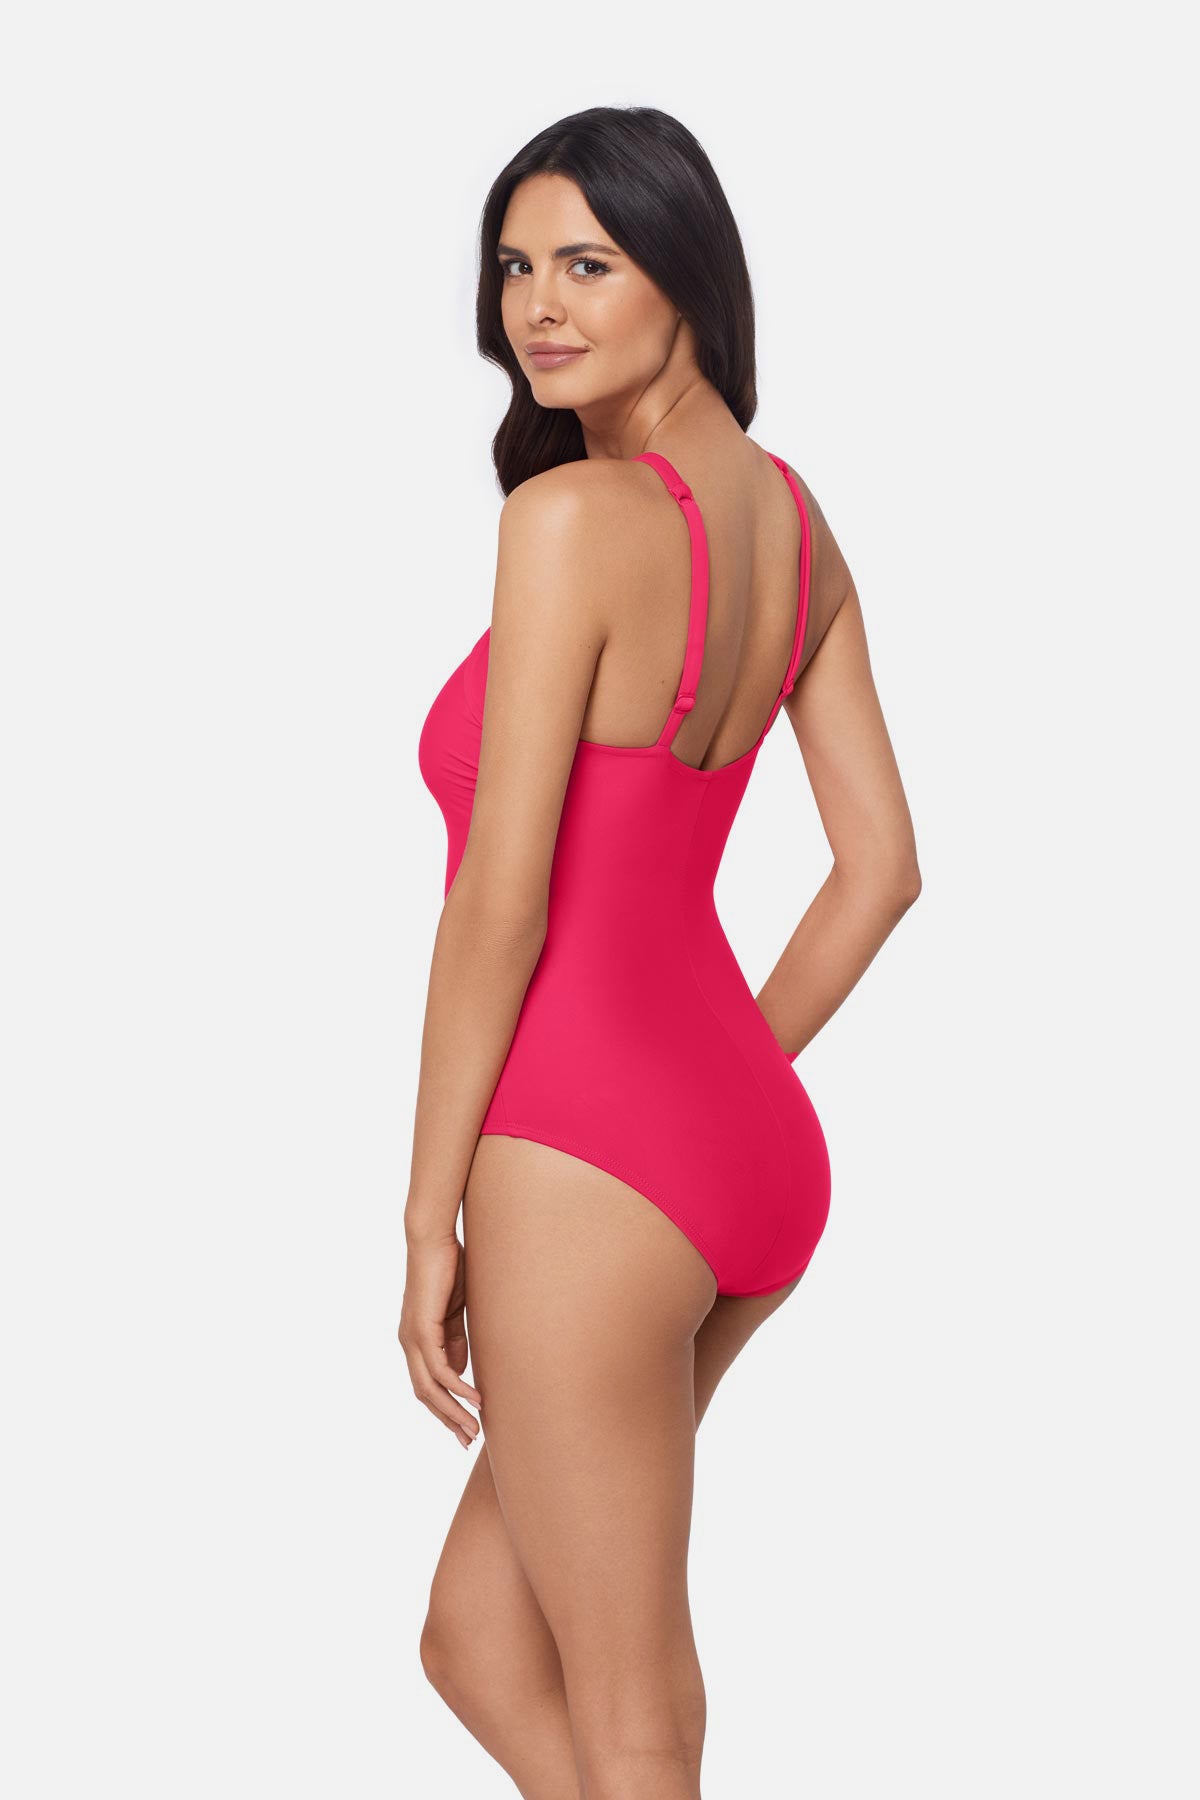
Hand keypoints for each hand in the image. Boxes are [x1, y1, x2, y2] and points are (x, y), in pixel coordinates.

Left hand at [398, 1233, 482, 1448]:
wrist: (434, 1240)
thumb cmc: (448, 1269)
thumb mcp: (455, 1312)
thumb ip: (456, 1340)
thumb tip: (460, 1370)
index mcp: (416, 1341)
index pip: (428, 1386)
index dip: (446, 1409)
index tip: (465, 1428)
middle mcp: (409, 1344)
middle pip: (425, 1395)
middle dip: (448, 1420)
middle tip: (469, 1440)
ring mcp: (412, 1338)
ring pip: (429, 1388)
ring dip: (453, 1411)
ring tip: (473, 1428)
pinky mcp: (422, 1329)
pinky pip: (438, 1368)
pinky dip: (456, 1386)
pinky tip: (474, 1398)